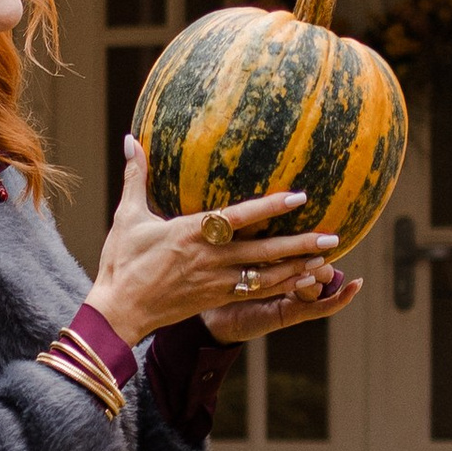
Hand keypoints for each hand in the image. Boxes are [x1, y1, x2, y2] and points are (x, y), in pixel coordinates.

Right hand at [82, 137, 340, 344]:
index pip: (239, 217)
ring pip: (265, 275)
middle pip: (263, 250)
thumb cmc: (121, 262)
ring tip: (327, 260)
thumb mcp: (127, 216)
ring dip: (297, 267)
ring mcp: (215, 282)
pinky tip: (302, 281)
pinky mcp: (215, 299)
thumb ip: (135, 176)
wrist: (118, 311)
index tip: (299, 196)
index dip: (271, 206)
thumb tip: (130, 139)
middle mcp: (209, 257)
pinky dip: (281, 287)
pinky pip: (256, 293)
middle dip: (299, 243)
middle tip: (332, 235)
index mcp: (190, 232)